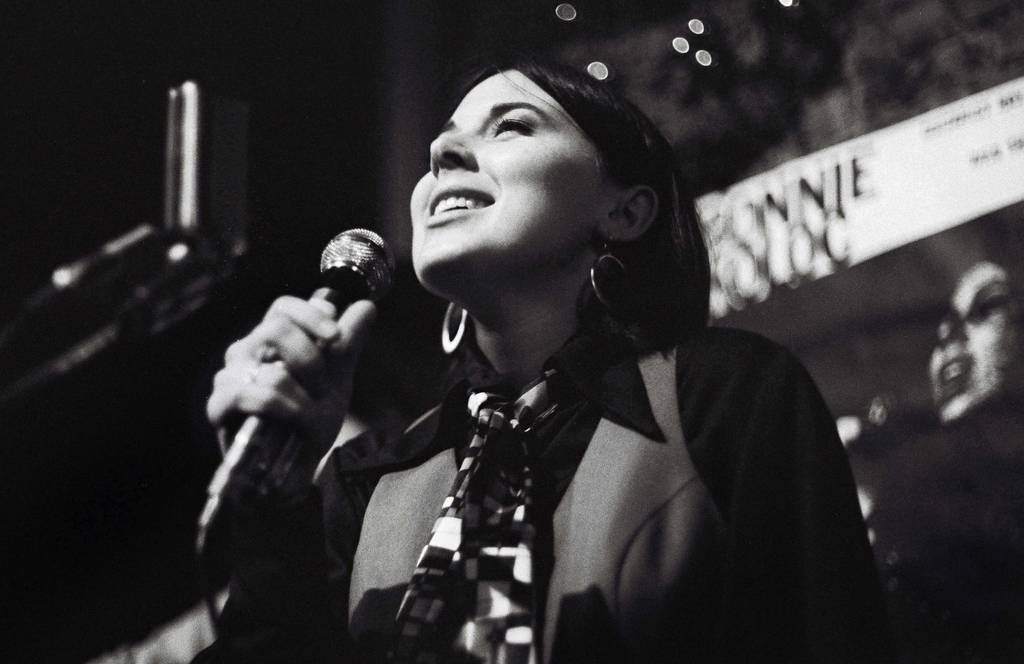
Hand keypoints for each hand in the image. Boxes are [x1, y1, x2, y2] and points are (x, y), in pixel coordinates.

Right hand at [206, 295, 376, 454]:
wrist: (293, 468)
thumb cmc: (309, 419)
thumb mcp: (336, 379)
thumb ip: (349, 343)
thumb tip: (367, 306)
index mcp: (270, 339)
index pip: (283, 307)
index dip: (311, 315)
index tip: (336, 335)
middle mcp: (245, 351)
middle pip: (277, 329)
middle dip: (312, 361)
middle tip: (322, 389)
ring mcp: (228, 377)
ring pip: (273, 371)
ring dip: (302, 397)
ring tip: (306, 415)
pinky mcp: (219, 405)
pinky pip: (255, 396)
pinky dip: (283, 410)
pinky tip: (292, 421)